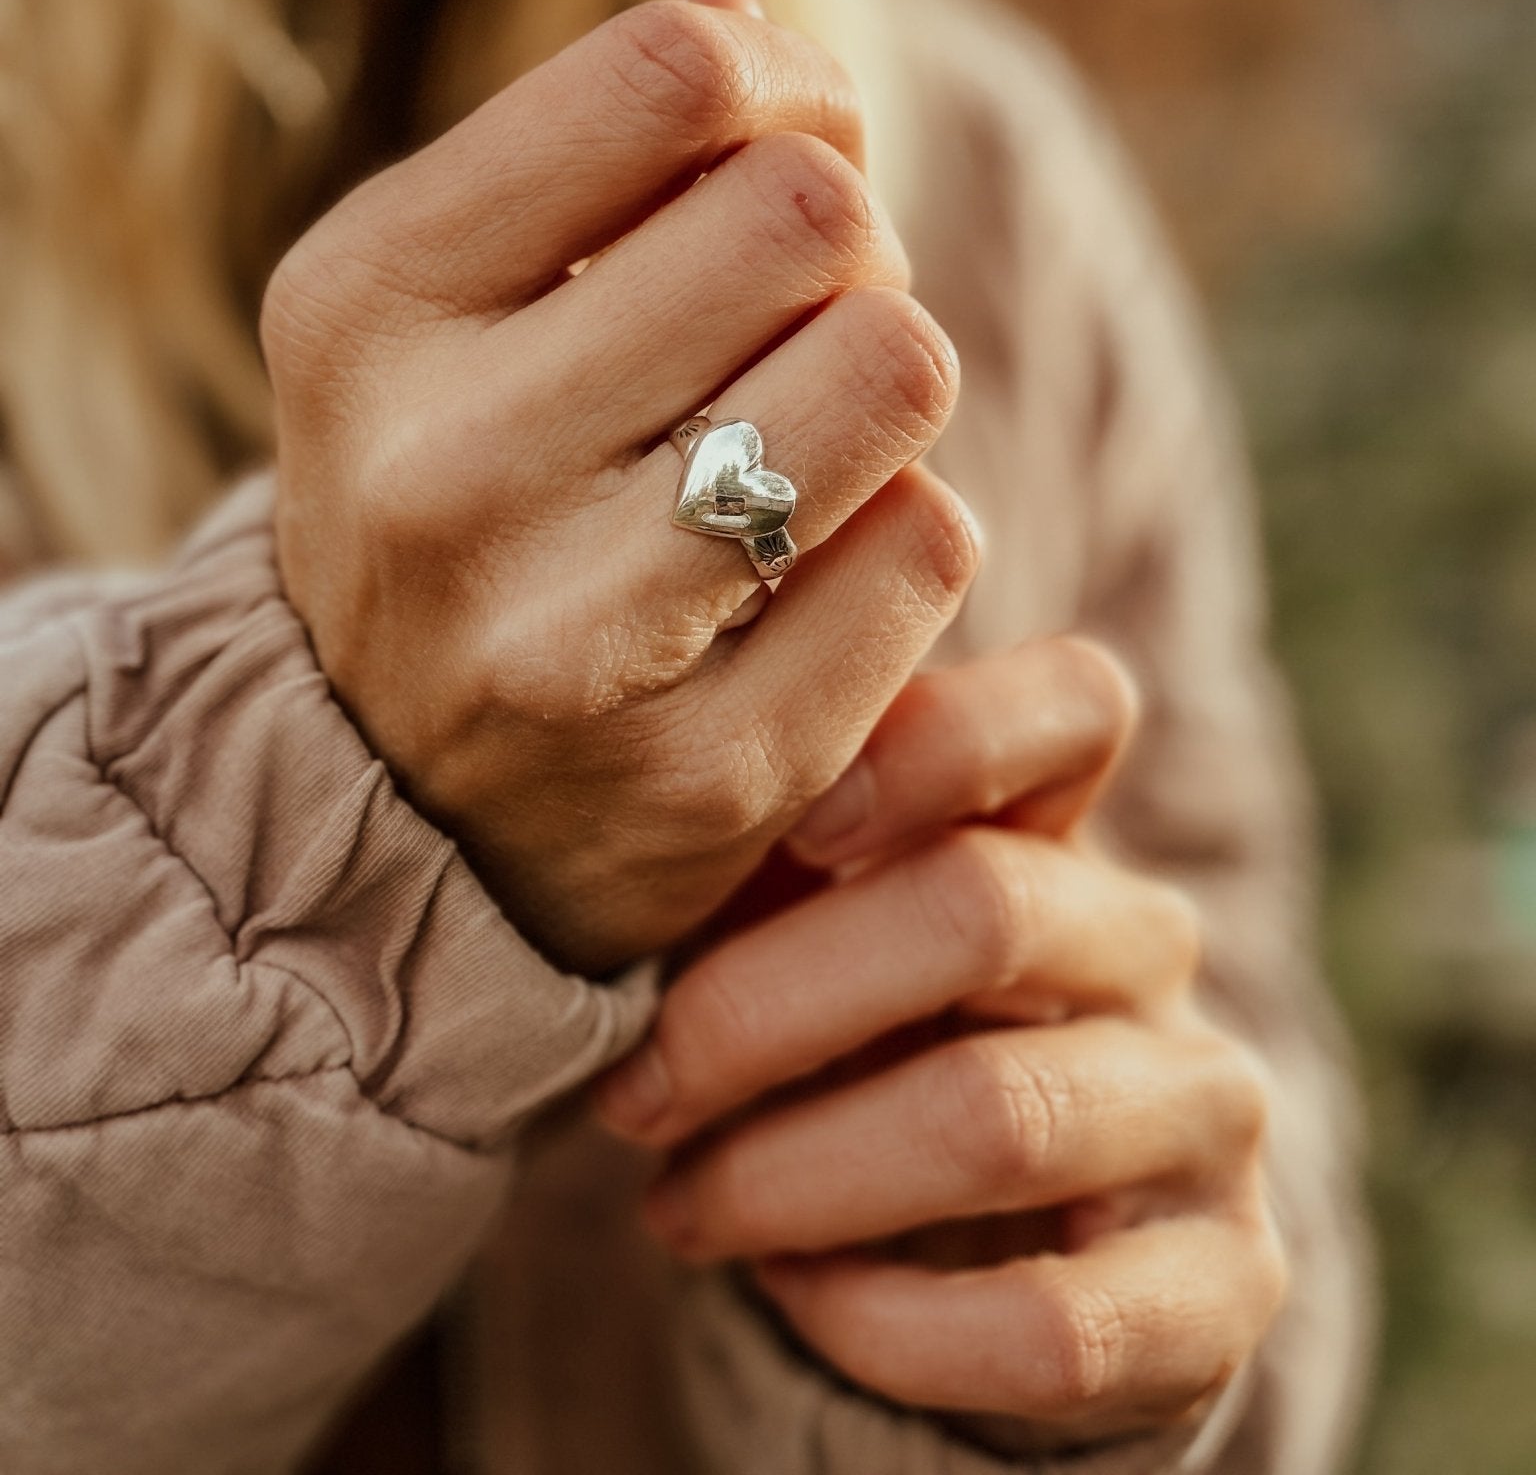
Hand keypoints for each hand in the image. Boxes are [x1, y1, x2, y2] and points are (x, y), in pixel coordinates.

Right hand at [261, 0, 978, 974]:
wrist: (398, 795)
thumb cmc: (458, 482)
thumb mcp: (448, 297)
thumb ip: (592, 142)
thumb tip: (754, 19)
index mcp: (366, 306)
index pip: (671, 78)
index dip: (789, 84)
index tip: (796, 141)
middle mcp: (441, 473)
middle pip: (810, 216)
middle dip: (850, 239)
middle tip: (810, 308)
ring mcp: (569, 640)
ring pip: (896, 367)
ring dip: (891, 372)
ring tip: (817, 424)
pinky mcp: (710, 772)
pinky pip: (931, 543)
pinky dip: (907, 528)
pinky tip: (818, 565)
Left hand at [596, 637, 1285, 1446]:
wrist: (974, 1258)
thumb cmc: (846, 1040)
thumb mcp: (804, 928)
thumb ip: (763, 851)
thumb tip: (647, 802)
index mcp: (1058, 824)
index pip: (1076, 704)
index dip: (940, 740)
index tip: (788, 818)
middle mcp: (1153, 942)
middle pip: (983, 908)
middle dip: (763, 1006)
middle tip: (634, 1091)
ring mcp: (1206, 1107)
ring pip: (1001, 1118)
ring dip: (794, 1174)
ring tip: (677, 1206)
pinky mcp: (1226, 1282)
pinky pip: (1054, 1323)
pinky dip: (886, 1323)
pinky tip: (791, 1293)